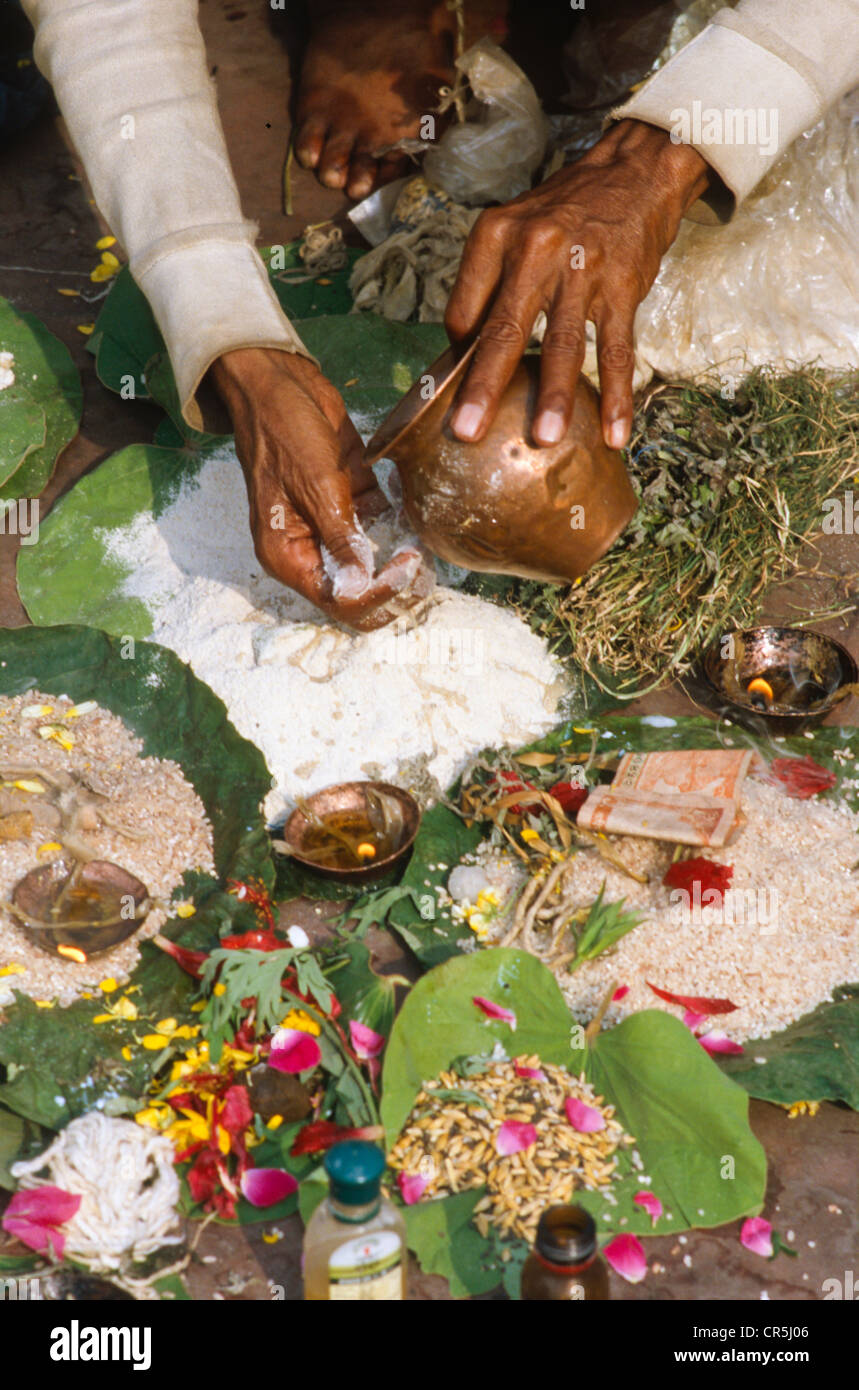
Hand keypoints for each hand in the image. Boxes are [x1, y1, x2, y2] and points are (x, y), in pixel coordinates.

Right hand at [210, 348, 429, 630]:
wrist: (281, 384)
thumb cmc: (286, 433)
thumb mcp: (315, 487)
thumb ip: (340, 538)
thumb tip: (358, 588)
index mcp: (288, 556)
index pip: (337, 600)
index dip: (375, 596)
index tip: (406, 568)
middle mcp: (310, 548)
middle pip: (357, 591)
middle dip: (392, 589)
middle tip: (424, 569)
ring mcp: (333, 525)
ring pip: (373, 562)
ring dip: (401, 559)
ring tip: (428, 548)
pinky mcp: (352, 500)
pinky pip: (381, 524)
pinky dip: (400, 522)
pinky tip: (414, 509)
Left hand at [445, 119, 710, 450]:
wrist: (634, 172)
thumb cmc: (565, 210)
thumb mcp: (512, 225)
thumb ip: (486, 281)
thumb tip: (463, 347)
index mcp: (497, 235)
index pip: (465, 311)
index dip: (460, 355)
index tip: (459, 387)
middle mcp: (536, 250)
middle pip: (505, 330)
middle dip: (484, 386)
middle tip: (466, 431)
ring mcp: (582, 271)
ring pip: (564, 345)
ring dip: (554, 396)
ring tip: (544, 439)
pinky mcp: (622, 288)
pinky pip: (618, 351)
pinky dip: (617, 397)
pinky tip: (613, 433)